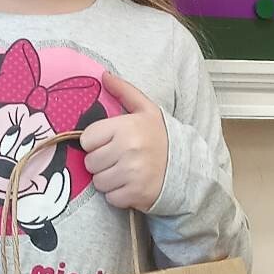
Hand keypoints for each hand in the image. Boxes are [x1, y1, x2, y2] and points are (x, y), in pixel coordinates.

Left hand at [78, 74, 167, 209]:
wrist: (187, 166)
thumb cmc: (161, 137)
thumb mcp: (147, 110)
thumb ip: (124, 92)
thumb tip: (104, 75)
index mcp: (126, 127)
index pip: (86, 139)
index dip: (96, 142)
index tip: (109, 142)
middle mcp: (128, 150)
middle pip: (90, 162)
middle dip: (101, 162)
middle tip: (119, 158)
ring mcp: (132, 173)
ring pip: (98, 182)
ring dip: (108, 179)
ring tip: (125, 171)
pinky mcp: (135, 194)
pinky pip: (111, 198)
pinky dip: (118, 195)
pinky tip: (131, 184)